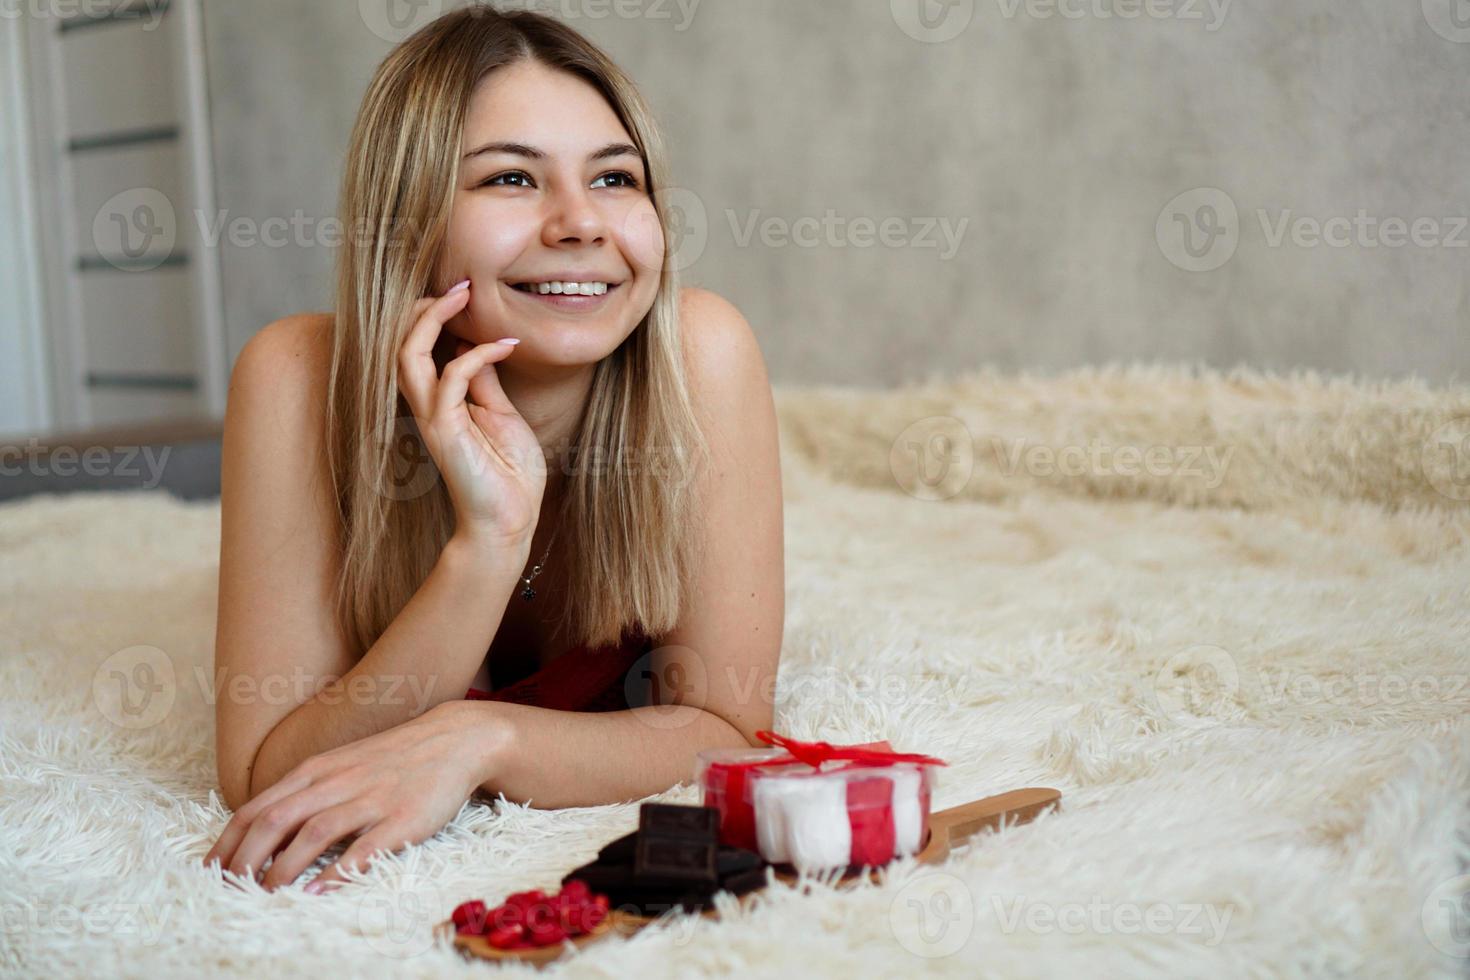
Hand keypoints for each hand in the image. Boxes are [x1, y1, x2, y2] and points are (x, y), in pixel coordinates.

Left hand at [201, 701, 500, 891]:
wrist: (453, 739)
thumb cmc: (393, 758)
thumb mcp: (342, 765)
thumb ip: (307, 792)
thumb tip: (267, 828)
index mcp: (317, 770)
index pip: (258, 806)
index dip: (228, 840)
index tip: (210, 870)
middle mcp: (336, 782)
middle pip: (275, 820)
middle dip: (244, 858)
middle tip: (227, 889)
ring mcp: (369, 799)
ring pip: (312, 833)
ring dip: (282, 868)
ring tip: (263, 896)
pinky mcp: (401, 818)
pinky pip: (361, 849)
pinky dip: (334, 872)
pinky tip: (316, 892)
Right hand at [398, 281, 544, 544]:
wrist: (510, 521)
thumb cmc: (508, 473)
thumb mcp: (502, 415)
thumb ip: (484, 382)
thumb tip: (477, 344)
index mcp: (439, 400)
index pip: (417, 347)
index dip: (432, 315)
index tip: (465, 293)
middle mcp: (427, 406)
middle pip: (400, 344)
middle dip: (422, 307)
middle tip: (458, 284)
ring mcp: (433, 418)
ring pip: (408, 356)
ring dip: (433, 319)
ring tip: (463, 294)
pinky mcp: (445, 432)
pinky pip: (450, 380)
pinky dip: (476, 355)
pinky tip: (504, 347)